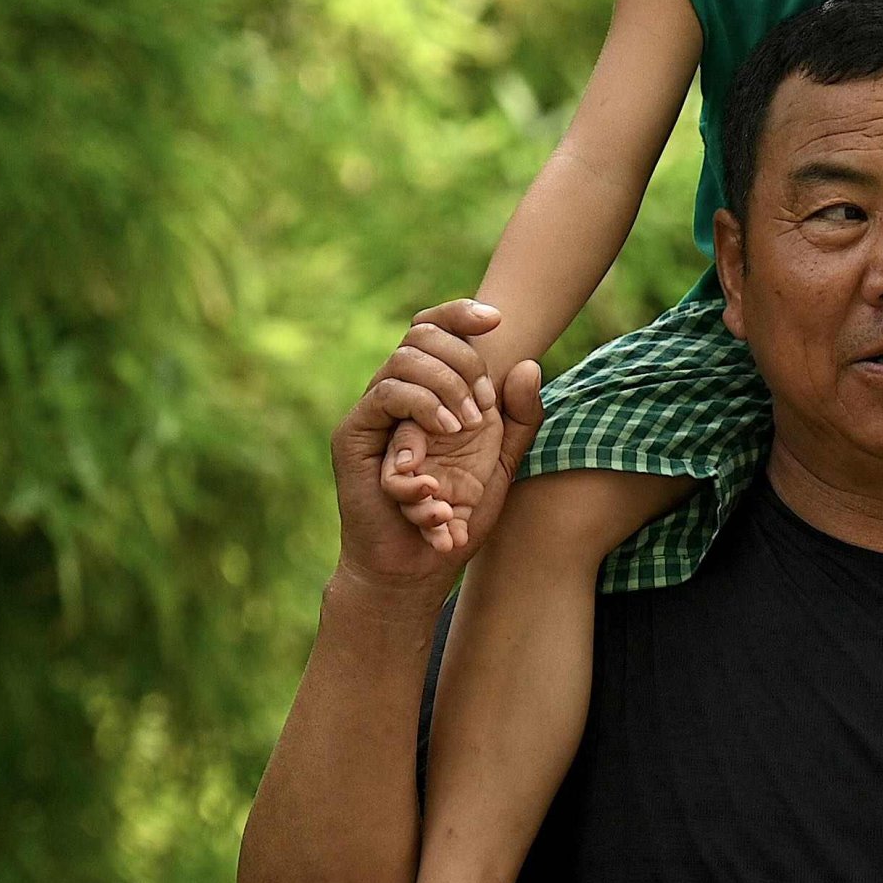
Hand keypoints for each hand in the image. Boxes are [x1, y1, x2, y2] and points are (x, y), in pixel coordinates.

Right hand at [342, 302, 540, 578]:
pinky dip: (423, 407)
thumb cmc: (454, 518)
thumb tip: (529, 363)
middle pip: (421, 334)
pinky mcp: (354, 433)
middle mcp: (397, 395)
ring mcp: (373, 411)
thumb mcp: (500, 466)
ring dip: (446, 385)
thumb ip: (520, 420)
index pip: (434, 329)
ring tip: (470, 426)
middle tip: (486, 408)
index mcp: (429, 394)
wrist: (416, 567)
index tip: (499, 321)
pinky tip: (449, 433)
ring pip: (404, 359)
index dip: (460, 314)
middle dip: (464, 361)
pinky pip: (385, 394)